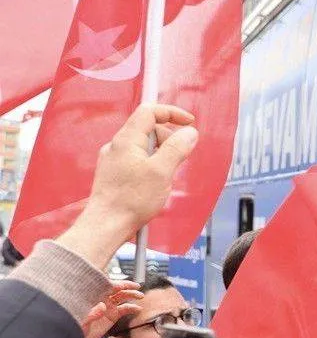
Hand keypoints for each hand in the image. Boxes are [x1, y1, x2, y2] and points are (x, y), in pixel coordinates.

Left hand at [59, 105, 199, 267]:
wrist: (106, 226)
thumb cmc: (130, 201)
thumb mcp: (162, 172)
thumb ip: (177, 149)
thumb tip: (189, 133)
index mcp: (127, 140)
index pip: (149, 111)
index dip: (172, 113)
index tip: (188, 122)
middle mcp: (117, 146)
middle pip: (149, 129)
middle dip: (169, 139)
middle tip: (180, 158)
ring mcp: (114, 160)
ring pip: (144, 147)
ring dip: (161, 155)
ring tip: (165, 177)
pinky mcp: (114, 174)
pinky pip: (137, 160)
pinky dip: (151, 166)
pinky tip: (154, 184)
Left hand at [80, 280, 143, 337]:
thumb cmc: (73, 326)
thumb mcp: (80, 320)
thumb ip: (91, 313)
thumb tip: (102, 306)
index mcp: (93, 297)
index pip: (107, 286)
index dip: (116, 284)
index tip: (125, 284)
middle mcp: (102, 300)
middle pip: (117, 289)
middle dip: (127, 286)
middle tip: (137, 286)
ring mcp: (108, 307)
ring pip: (122, 297)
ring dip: (132, 295)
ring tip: (140, 296)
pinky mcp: (112, 315)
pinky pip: (124, 309)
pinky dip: (132, 308)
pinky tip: (138, 309)